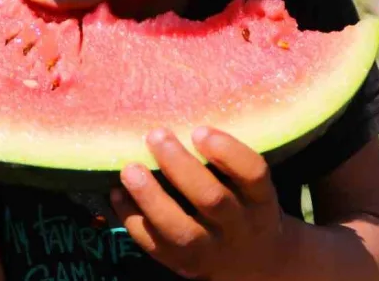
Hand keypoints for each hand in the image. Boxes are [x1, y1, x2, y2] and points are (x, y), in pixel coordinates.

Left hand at [110, 127, 288, 280]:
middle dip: (181, 167)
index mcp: (261, 201)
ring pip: (181, 230)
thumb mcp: (251, 186)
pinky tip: (118, 195)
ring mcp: (211, 252)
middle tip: (156, 136)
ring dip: (152, 198)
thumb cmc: (245, 205)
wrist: (255, 263)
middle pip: (212, 199)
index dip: (228, 152)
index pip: (253, 175)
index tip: (199, 130)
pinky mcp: (184, 266)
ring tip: (130, 169)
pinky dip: (134, 220)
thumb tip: (181, 112)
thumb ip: (227, 160)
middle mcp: (239, 228)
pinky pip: (156, 247)